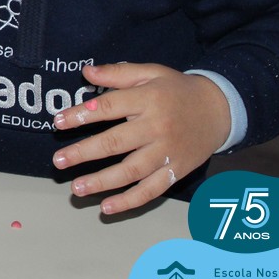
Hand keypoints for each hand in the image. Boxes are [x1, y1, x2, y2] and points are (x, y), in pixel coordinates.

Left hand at [50, 63, 229, 214]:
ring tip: (76, 188)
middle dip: (83, 153)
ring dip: (101, 181)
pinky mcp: (176, 171)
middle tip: (58, 161)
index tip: (59, 122)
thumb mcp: (151, 72)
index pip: (109, 107)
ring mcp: (167, 152)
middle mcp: (157, 127)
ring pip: (131, 171)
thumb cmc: (178, 90)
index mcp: (149, 99)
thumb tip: (86, 72)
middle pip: (116, 142)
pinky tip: (106, 206)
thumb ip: (118, 73)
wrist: (220, 110)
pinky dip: (129, 201)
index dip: (81, 115)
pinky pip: (151, 190)